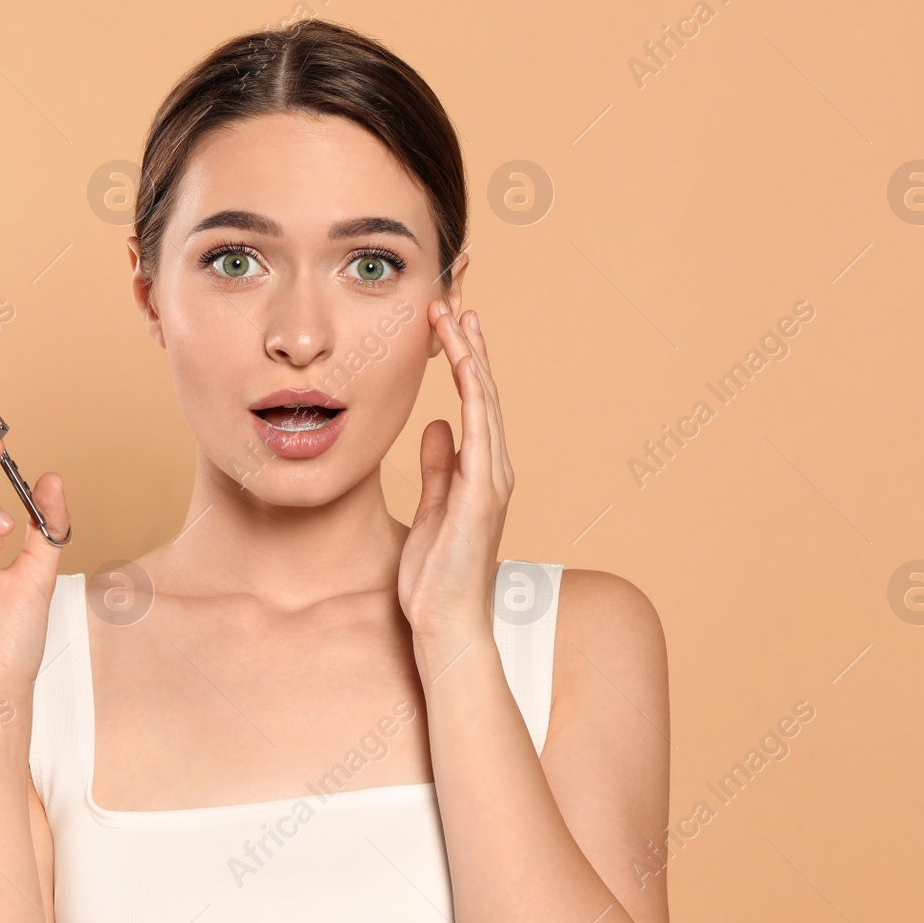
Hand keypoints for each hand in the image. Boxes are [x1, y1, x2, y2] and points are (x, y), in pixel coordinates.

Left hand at [398, 301, 514, 647]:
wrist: (446, 626)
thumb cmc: (435, 577)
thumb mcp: (430, 509)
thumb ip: (438, 467)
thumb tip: (437, 426)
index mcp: (480, 471)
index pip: (474, 400)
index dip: (461, 357)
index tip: (446, 319)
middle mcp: (493, 468)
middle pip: (485, 389)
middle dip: (469, 341)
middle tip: (454, 296)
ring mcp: (492, 479)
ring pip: (486, 400)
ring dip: (471, 354)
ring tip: (455, 312)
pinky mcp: (483, 493)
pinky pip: (481, 430)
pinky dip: (474, 391)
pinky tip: (464, 361)